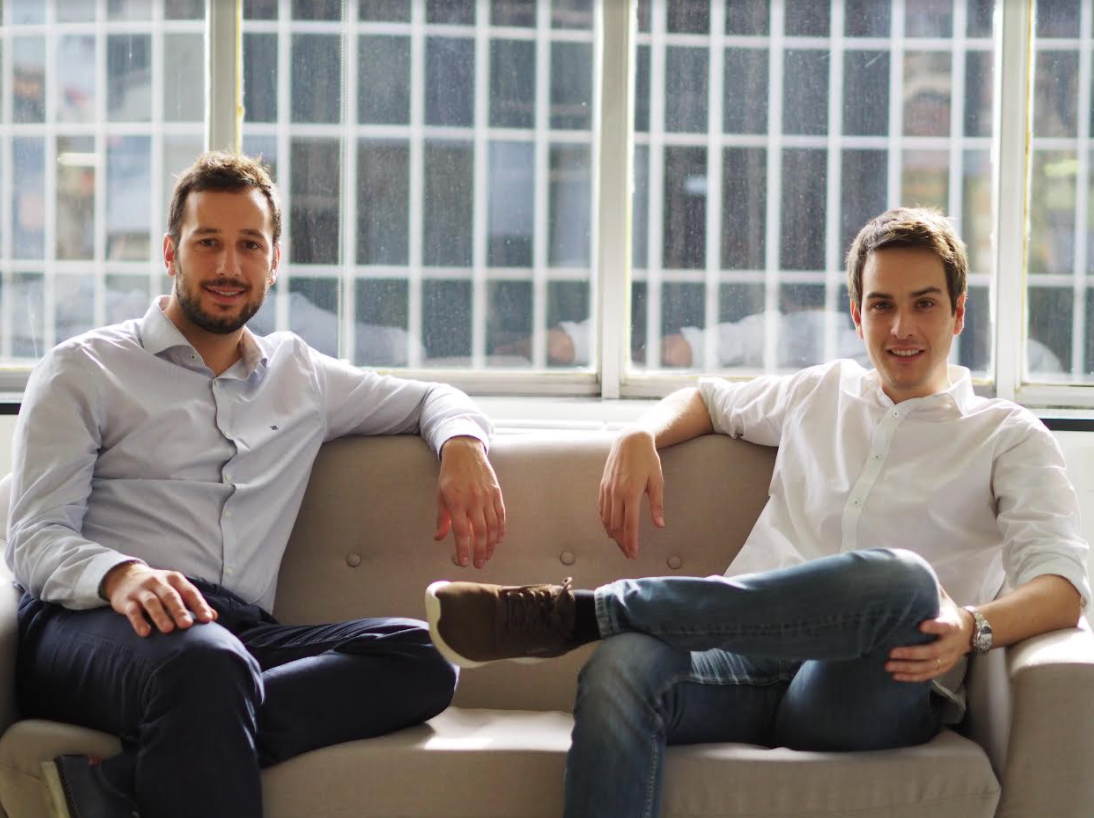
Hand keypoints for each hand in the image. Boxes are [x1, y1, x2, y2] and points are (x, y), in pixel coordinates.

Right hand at [102, 563, 217, 637]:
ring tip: (168, 630)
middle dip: (180, 610)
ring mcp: (142, 590)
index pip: (190, 592)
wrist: (125, 577)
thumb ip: (193, 603)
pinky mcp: (126, 600)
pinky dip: (139, 621)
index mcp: (175, 579)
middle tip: (187, 625)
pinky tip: (145, 632)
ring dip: (160, 616)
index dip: (199, 605)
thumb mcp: (176, 590)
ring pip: (152, 602)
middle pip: (171, 596)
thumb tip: (214, 617)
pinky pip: (133, 611)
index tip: (208, 619)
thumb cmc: (159, 588)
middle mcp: (159, 582)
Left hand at [435, 436, 505, 568]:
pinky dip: (501, 530)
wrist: (465, 452)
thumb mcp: (440, 495)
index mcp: (457, 502)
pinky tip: (497, 541)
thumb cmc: (450, 475)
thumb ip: (442, 519)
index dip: (463, 549)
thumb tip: (439, 538)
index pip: (462, 532)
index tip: (463, 562)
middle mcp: (474, 500)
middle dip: (479, 551)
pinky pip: (501, 515)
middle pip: (480, 532)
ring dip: (491, 545)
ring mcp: (487, 496)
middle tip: (478, 564)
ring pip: (493, 526)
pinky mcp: (497, 493)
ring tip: (487, 556)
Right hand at [598, 429, 664, 558]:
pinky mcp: (603, 486)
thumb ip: (656, 504)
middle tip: (628, 553)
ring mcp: (607, 489)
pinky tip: (610, 528)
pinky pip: (601, 508)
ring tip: (620, 544)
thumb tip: (659, 525)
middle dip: (622, 542)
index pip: (629, 524)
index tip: (633, 553)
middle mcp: (616, 493)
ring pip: (606, 519)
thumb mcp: (657, 481)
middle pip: (616, 526)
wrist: (630, 440)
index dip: (631, 541)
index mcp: (631, 493)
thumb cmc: (647, 460)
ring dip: (612, 534)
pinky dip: (605, 521)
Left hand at [886, 586, 972, 681]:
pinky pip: (928, 675)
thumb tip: (912, 571)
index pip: (946, 626)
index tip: (921, 624)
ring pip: (928, 666)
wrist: (970, 631)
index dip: (935, 626)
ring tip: (889, 666)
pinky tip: (896, 676)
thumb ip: (930, 589)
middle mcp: (951, 644)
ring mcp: (948, 658)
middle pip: (932, 651)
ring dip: (908, 668)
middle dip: (912, 653)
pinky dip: (912, 677)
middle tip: (892, 652)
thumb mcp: (943, 599)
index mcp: (952, 624)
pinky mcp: (943, 667)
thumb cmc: (948, 612)